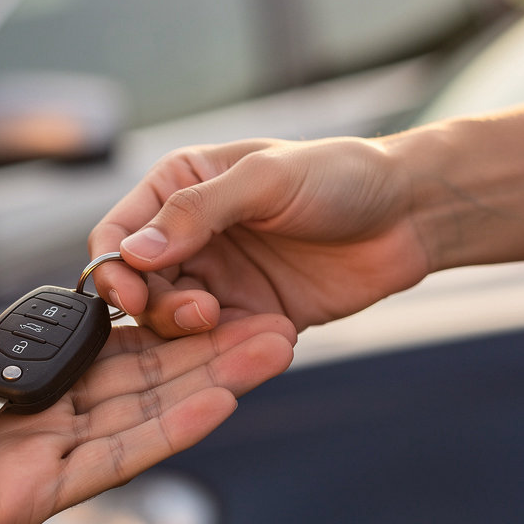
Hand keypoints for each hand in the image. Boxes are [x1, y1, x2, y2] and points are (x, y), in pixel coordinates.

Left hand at [0, 202, 295, 523]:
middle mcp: (29, 409)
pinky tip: (219, 399)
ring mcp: (35, 454)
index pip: (97, 338)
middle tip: (267, 319)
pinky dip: (166, 431)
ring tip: (268, 349)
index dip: (152, 316)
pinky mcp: (32, 494)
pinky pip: (110, 459)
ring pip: (138, 415)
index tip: (205, 286)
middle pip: (136, 377)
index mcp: (1, 363)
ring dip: (206, 385)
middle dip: (203, 350)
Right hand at [89, 137, 431, 336]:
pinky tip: (265, 333)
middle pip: (136, 285)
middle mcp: (186, 236)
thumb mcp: (264, 180)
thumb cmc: (339, 177)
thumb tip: (131, 253)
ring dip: (188, 329)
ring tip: (228, 320)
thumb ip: (196, 212)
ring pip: (168, 319)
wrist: (410, 216)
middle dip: (156, 305)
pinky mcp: (245, 314)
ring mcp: (215, 277)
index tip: (130, 295)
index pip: (116, 233)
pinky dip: (224, 347)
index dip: (113, 268)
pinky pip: (213, 342)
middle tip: (200, 311)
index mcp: (177, 188)